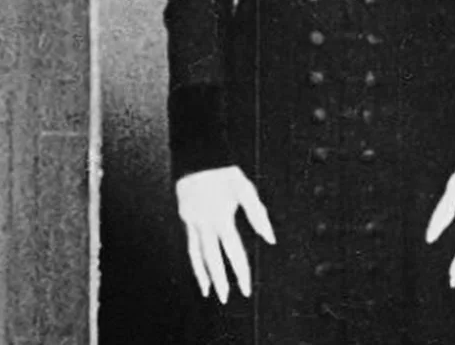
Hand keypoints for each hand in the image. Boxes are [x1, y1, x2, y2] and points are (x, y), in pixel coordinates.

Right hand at [176, 165, 275, 302]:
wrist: (198, 156)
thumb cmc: (225, 172)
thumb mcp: (245, 188)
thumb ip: (257, 214)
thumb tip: (270, 238)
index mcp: (222, 217)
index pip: (233, 252)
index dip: (240, 272)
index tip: (245, 288)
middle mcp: (205, 223)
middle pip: (212, 259)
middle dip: (220, 280)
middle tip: (225, 299)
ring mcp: (192, 222)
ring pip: (196, 255)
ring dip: (202, 275)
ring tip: (208, 292)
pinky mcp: (185, 218)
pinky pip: (189, 244)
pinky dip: (193, 259)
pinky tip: (197, 267)